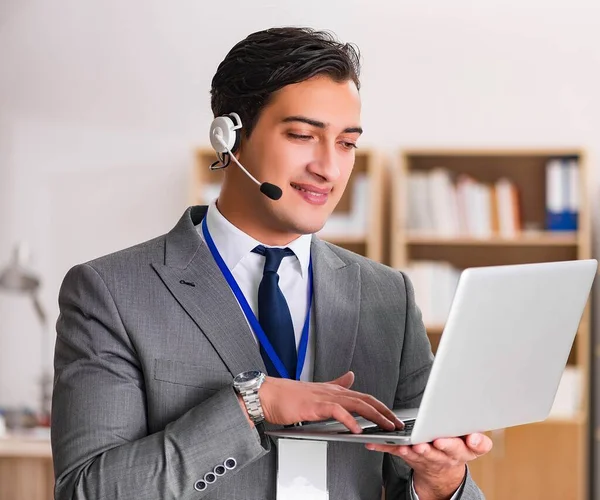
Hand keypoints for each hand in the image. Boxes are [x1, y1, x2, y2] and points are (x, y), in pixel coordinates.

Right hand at [259, 371, 402, 432]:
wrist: (268, 395)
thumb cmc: (288, 396)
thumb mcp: (318, 390)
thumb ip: (336, 384)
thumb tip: (351, 376)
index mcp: (335, 390)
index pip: (364, 397)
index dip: (381, 406)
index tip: (393, 417)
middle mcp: (333, 391)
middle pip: (366, 400)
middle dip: (385, 412)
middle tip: (398, 423)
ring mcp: (325, 397)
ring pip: (357, 404)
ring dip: (375, 416)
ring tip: (387, 426)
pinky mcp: (315, 405)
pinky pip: (337, 412)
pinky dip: (350, 421)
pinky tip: (358, 430)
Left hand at [366, 433, 492, 499]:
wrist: (443, 471)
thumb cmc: (457, 448)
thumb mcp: (474, 446)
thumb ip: (478, 441)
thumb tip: (476, 437)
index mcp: (463, 450)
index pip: (467, 448)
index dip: (459, 444)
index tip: (453, 440)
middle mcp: (444, 455)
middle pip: (438, 452)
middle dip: (431, 448)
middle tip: (423, 444)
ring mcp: (426, 457)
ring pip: (416, 454)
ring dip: (409, 449)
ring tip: (404, 445)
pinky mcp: (409, 456)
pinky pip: (395, 451)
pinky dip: (383, 446)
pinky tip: (373, 443)